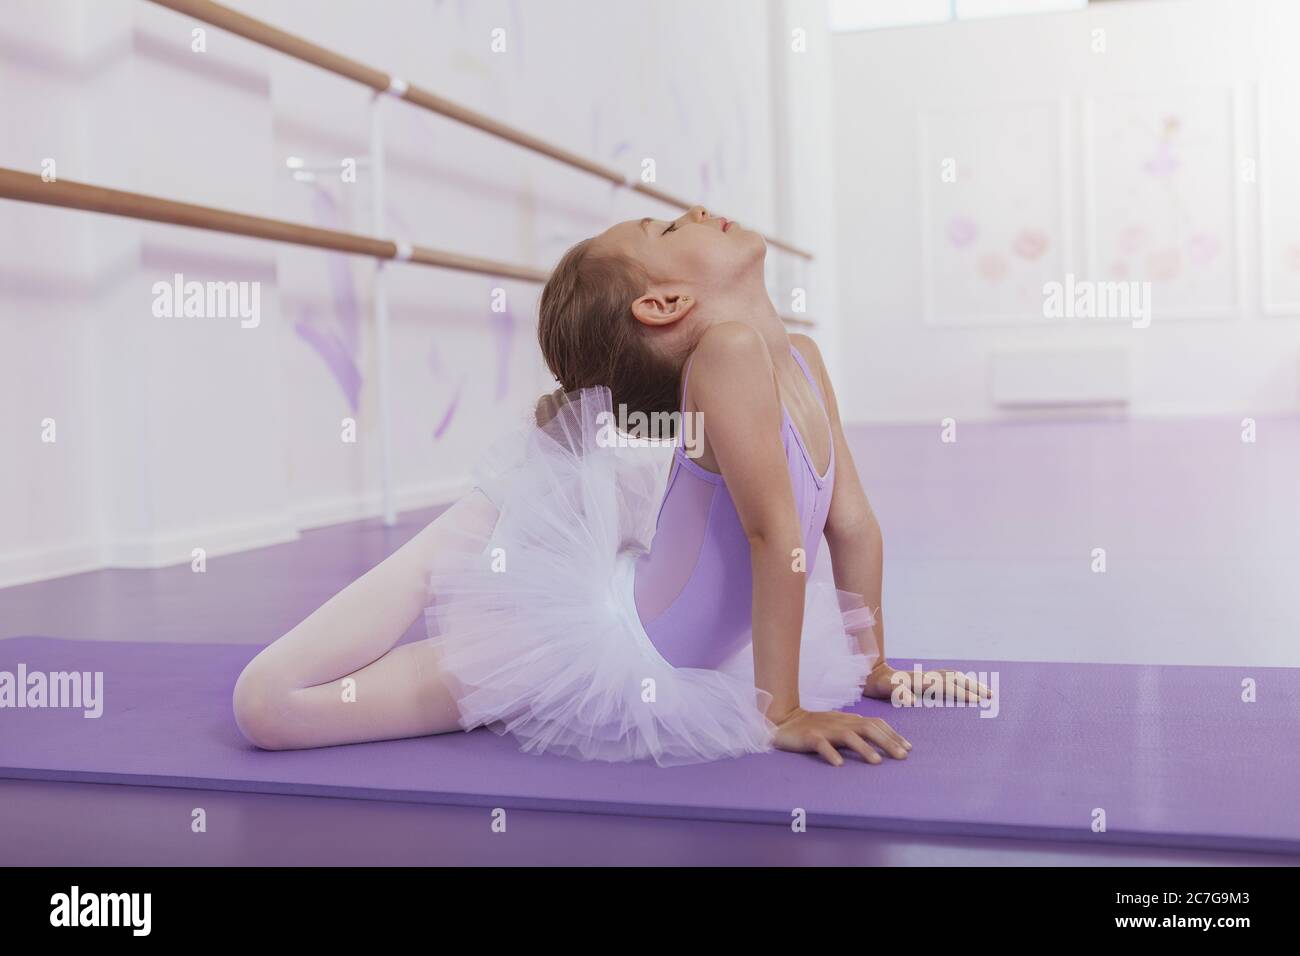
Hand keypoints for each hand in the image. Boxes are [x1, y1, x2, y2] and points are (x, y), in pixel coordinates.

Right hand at [771, 706, 910, 766]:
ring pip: (848, 736)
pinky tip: (839, 764)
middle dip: (887, 741)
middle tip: (903, 757)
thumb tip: (882, 740)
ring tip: (877, 762)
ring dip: (864, 748)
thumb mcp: (839, 725)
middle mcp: (840, 722)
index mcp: (849, 719)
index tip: (908, 748)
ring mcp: (825, 729)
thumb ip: (857, 730)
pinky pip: (821, 744)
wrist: (784, 720)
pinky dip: (830, 753)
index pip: (876, 723)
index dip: (893, 735)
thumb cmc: (815, 726)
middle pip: (868, 728)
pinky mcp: (809, 737)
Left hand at [863, 661, 992, 705]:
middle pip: (955, 679)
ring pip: (953, 677)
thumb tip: (911, 700)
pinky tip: (965, 687)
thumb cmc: (878, 683)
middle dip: (973, 687)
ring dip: (969, 682)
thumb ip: (897, 692)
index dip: (962, 693)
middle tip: (990, 695)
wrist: (872, 672)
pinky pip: (948, 678)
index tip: (978, 700)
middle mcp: (927, 676)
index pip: (947, 686)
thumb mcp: (884, 688)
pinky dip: (960, 681)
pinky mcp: (925, 678)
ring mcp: (927, 676)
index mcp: (921, 681)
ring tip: (984, 690)